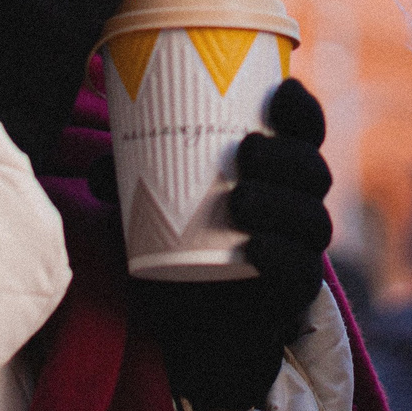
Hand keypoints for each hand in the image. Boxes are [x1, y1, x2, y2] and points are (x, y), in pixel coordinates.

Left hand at [121, 78, 334, 410]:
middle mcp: (299, 203)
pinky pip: (301, 272)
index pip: (306, 130)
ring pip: (312, 219)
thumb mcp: (156, 204)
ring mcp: (301, 247)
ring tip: (240, 200)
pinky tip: (255, 250)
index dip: (302, 109)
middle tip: (247, 150)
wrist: (200, 318)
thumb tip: (99, 171)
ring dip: (281, 203)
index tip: (279, 92)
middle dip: (286, 156)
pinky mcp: (295, 289)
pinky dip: (281, 257)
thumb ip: (131, 184)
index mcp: (278, 169)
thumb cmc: (185, 241)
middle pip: (312, 170)